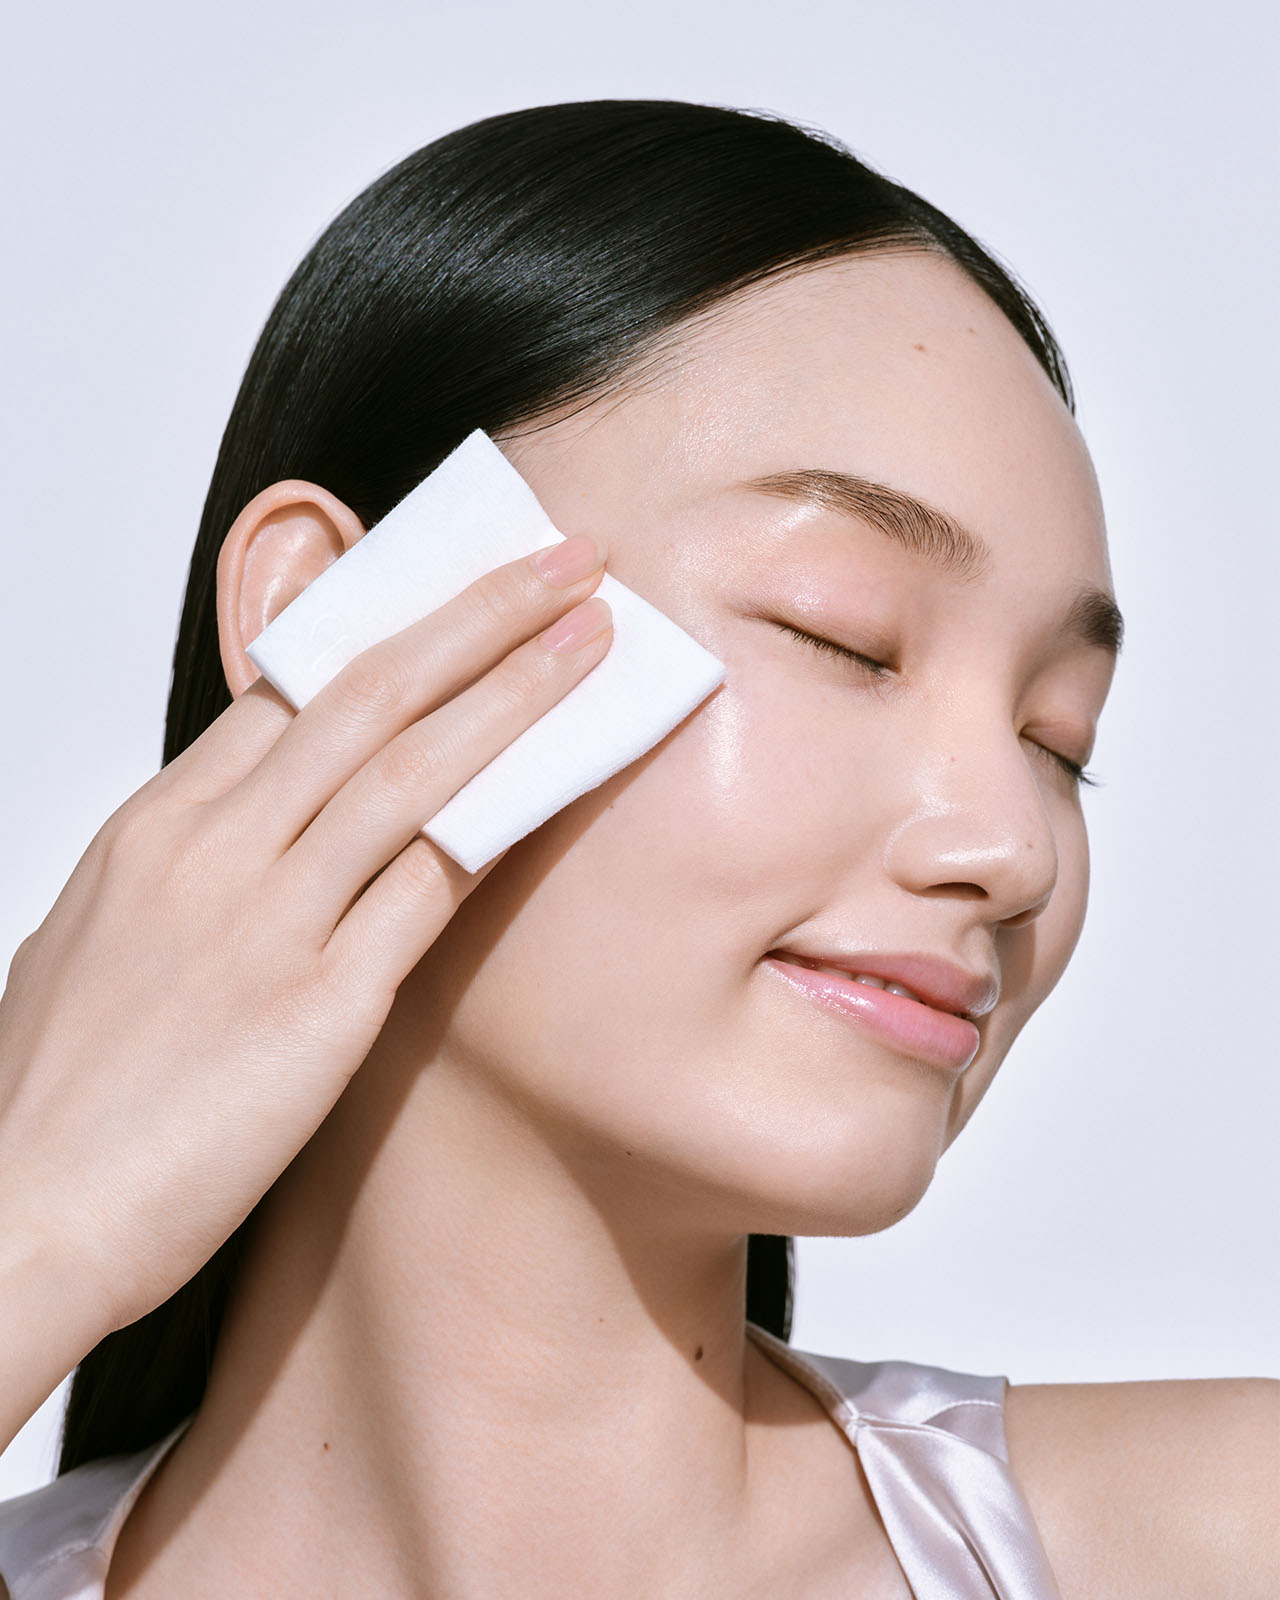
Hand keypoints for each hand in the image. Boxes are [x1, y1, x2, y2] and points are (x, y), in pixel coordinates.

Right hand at [0, 533, 610, 1347]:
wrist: (18, 1218)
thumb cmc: (52, 1094)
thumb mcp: (100, 939)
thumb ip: (183, 871)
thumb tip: (244, 832)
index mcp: (156, 825)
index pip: (292, 688)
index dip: (393, 626)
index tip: (466, 592)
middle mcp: (213, 848)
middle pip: (368, 690)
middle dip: (478, 613)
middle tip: (563, 560)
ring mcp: (268, 917)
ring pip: (415, 764)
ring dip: (516, 690)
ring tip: (594, 637)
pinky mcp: (319, 1004)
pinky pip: (433, 882)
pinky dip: (505, 818)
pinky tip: (568, 779)